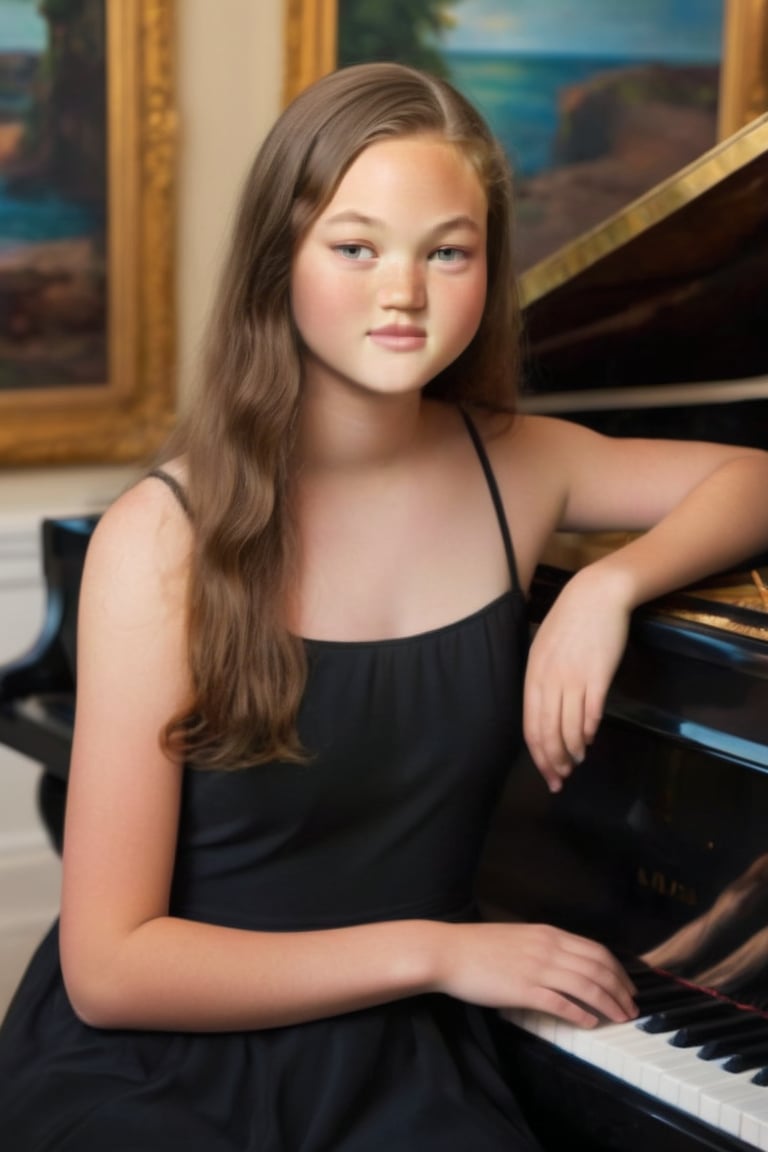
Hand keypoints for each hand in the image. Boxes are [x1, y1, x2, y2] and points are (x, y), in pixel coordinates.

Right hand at [435, 922, 636, 1027]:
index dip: (619, 971)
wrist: (449, 952)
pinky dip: (581, 1014)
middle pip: (599, 969)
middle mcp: (549, 948)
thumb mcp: (520, 936)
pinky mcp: (524, 990)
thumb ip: (545, 946)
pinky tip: (590, 1023)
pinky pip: (562, 1004)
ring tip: (620, 1018)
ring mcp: (537, 969)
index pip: (597, 951)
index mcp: (549, 934)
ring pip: (587, 986)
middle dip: (621, 990)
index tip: (629, 987)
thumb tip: (568, 961)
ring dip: (609, 1004)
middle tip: (632, 1008)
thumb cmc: (479, 946)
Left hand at [523, 568, 630, 791]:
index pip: (530, 726)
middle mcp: (549, 681)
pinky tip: (590, 739)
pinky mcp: (597, 676)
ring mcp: (573, 679)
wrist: (596, 596)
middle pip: (548, 732)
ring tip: (577, 761)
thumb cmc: (569, 623)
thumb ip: (543, 682)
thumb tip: (547, 714)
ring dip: (573, 749)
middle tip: (561, 778)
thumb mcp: (544, 650)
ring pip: (569, 727)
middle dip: (553, 760)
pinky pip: (591, 712)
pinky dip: (589, 730)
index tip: (546, 773)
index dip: (538, 754)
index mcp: (533, 676)